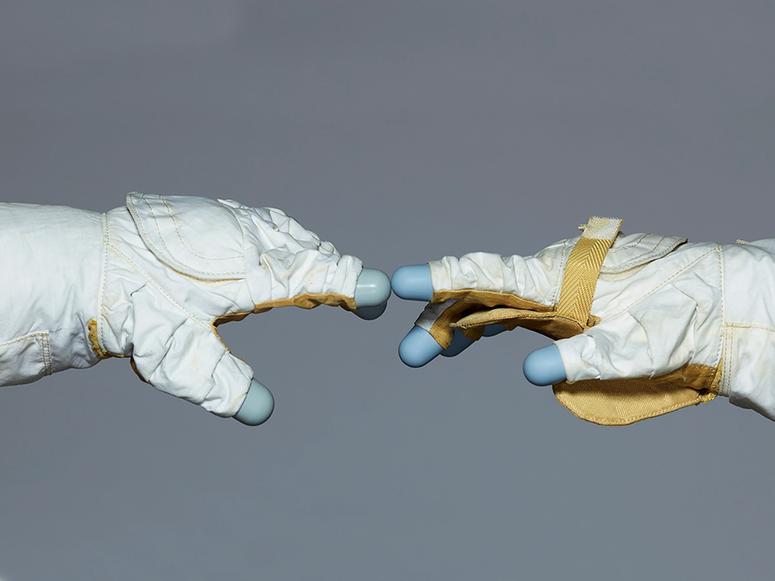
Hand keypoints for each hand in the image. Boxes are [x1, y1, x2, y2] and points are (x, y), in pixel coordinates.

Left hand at [95, 193, 389, 424]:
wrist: (90, 265)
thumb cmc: (133, 309)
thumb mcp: (175, 357)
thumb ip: (220, 383)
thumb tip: (260, 412)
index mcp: (248, 270)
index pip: (313, 276)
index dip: (350, 285)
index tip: (377, 293)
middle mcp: (246, 238)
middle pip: (308, 252)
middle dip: (336, 273)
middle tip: (359, 294)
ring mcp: (230, 220)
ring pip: (289, 234)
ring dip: (312, 255)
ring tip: (327, 273)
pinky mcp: (214, 214)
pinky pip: (267, 224)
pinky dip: (286, 240)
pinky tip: (282, 248)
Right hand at [391, 217, 774, 424]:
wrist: (718, 303)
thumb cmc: (684, 317)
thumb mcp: (643, 343)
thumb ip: (588, 356)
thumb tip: (532, 372)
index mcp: (562, 276)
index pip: (491, 273)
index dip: (443, 277)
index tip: (402, 281)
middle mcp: (550, 276)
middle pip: (480, 289)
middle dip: (439, 318)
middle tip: (410, 355)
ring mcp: (553, 287)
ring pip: (489, 299)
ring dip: (455, 323)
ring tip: (425, 352)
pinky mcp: (560, 303)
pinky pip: (508, 307)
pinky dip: (481, 321)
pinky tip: (465, 339)